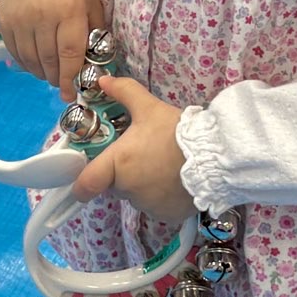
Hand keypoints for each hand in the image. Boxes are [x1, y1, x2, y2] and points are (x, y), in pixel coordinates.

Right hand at [0, 0, 101, 89]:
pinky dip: (25, 63)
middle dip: (57, 78)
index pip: (69, 53)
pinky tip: (35, 63)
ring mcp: (20, 17)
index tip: (72, 93)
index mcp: (69, 10)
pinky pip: (15, 51)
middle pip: (48, 60)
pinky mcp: (4, 19)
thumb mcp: (93, 4)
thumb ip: (96, 34)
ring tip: (50, 73)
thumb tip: (94, 67)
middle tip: (62, 83)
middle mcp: (42, 14)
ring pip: (30, 59)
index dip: (70, 77)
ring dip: (41, 73)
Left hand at [71, 77, 194, 225]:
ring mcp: (148, 205)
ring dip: (142, 186)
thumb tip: (103, 80)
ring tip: (163, 167)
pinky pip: (156, 207)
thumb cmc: (178, 132)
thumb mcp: (149, 107)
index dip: (81, 185)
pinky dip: (160, 198)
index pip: (86, 184)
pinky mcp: (166, 215)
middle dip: (122, 174)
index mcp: (118, 163)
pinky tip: (174, 182)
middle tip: (142, 156)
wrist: (215, 155)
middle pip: (115, 185)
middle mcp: (128, 189)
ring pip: (136, 197)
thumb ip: (124, 92)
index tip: (81, 184)